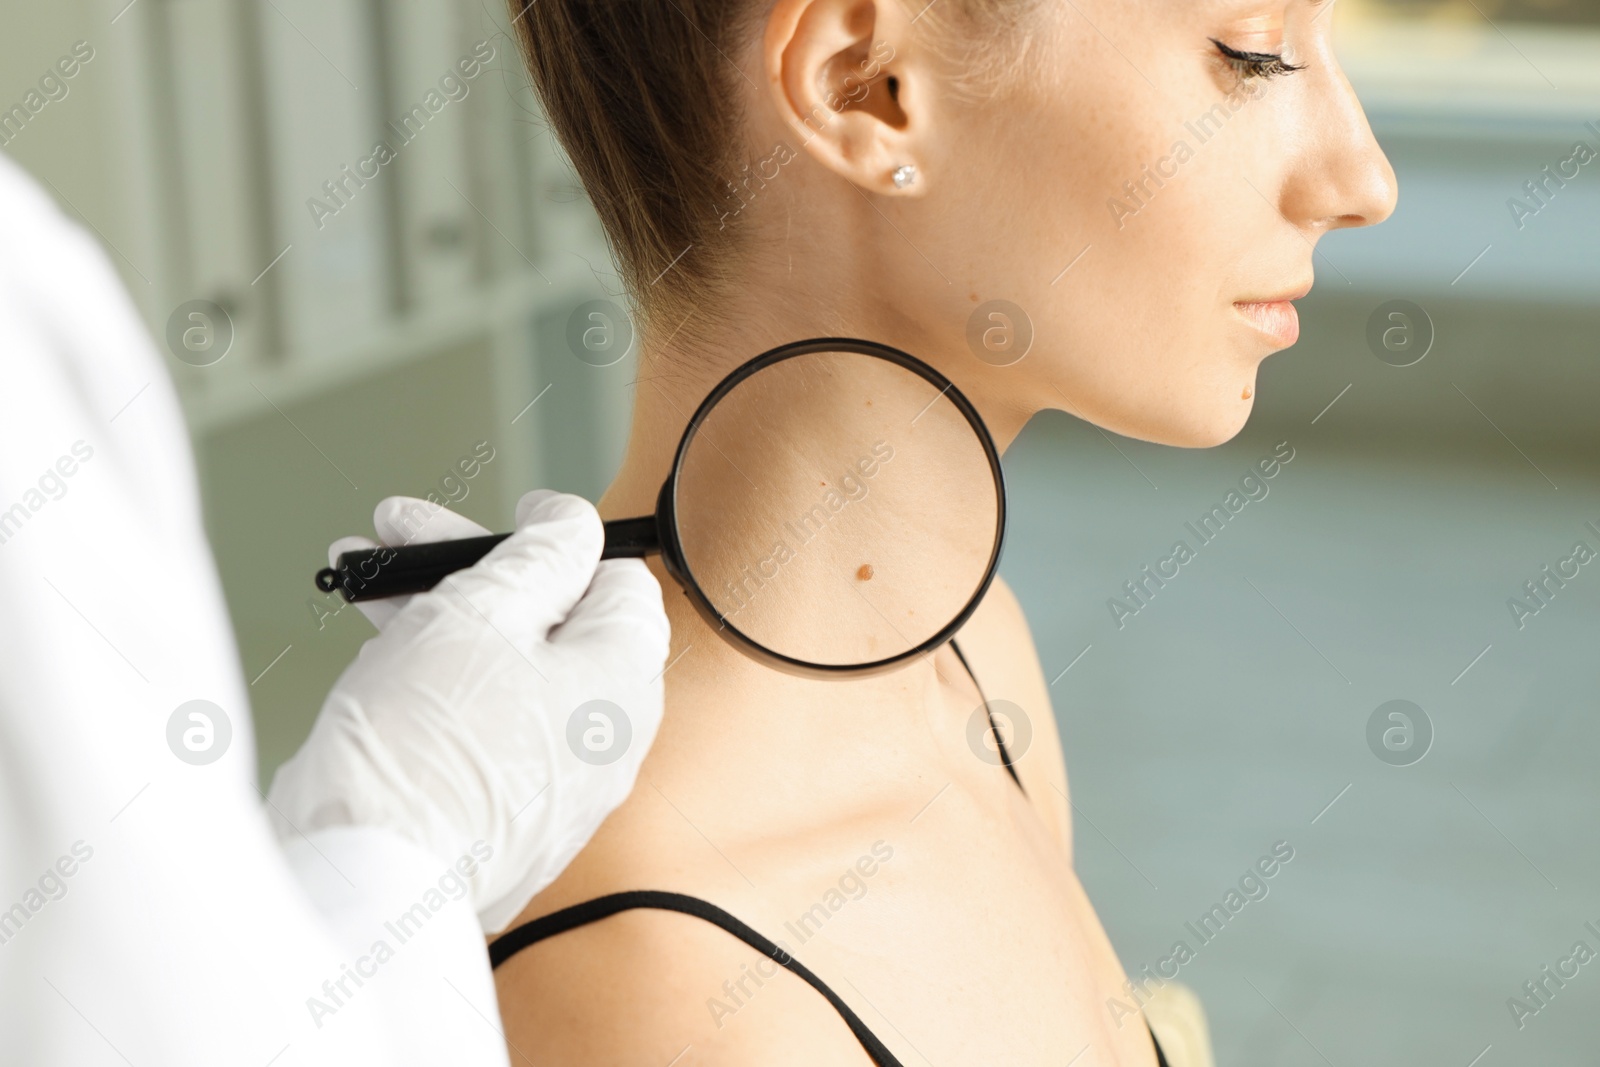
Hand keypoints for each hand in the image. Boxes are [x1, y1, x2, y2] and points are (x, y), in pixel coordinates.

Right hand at [267, 490, 669, 932]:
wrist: (370, 879)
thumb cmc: (430, 742)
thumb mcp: (484, 608)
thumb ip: (540, 555)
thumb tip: (572, 523)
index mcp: (626, 680)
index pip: (619, 583)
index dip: (560, 539)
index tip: (510, 520)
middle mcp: (607, 739)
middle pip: (550, 624)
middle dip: (471, 568)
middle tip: (400, 532)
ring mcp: (558, 788)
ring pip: (506, 673)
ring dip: (437, 615)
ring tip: (360, 579)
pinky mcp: (506, 821)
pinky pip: (485, 731)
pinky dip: (438, 684)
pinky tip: (380, 651)